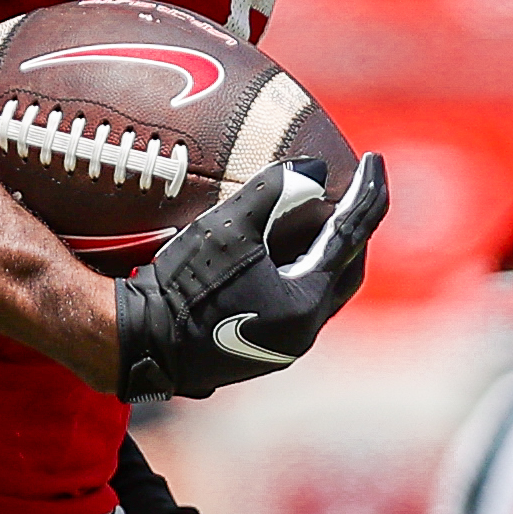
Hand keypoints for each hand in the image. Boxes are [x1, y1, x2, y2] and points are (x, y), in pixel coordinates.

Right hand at [113, 154, 387, 398]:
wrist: (137, 342)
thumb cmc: (182, 286)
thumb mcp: (227, 228)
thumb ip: (273, 191)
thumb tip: (313, 167)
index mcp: (305, 303)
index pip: (352, 237)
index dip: (367, 194)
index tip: (375, 160)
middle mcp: (303, 333)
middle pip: (347, 271)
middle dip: (356, 230)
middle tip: (352, 194)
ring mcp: (283, 347)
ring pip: (322, 292)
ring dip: (327, 255)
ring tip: (321, 221)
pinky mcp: (261, 352)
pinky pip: (297, 305)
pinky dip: (301, 274)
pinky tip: (283, 256)